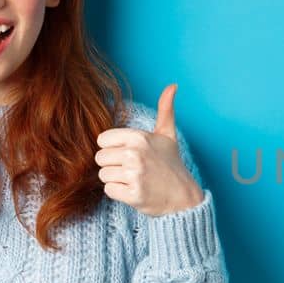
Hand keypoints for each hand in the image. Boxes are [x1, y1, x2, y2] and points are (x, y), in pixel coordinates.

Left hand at [96, 83, 206, 215]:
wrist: (183, 197)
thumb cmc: (172, 164)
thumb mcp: (168, 135)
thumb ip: (165, 109)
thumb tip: (173, 85)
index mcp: (138, 137)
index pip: (102, 140)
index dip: (113, 148)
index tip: (128, 153)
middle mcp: (134, 154)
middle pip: (100, 158)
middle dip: (112, 165)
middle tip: (131, 169)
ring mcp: (134, 175)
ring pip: (103, 175)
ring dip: (115, 179)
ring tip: (133, 179)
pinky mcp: (133, 194)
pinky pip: (109, 190)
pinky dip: (119, 193)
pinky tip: (134, 190)